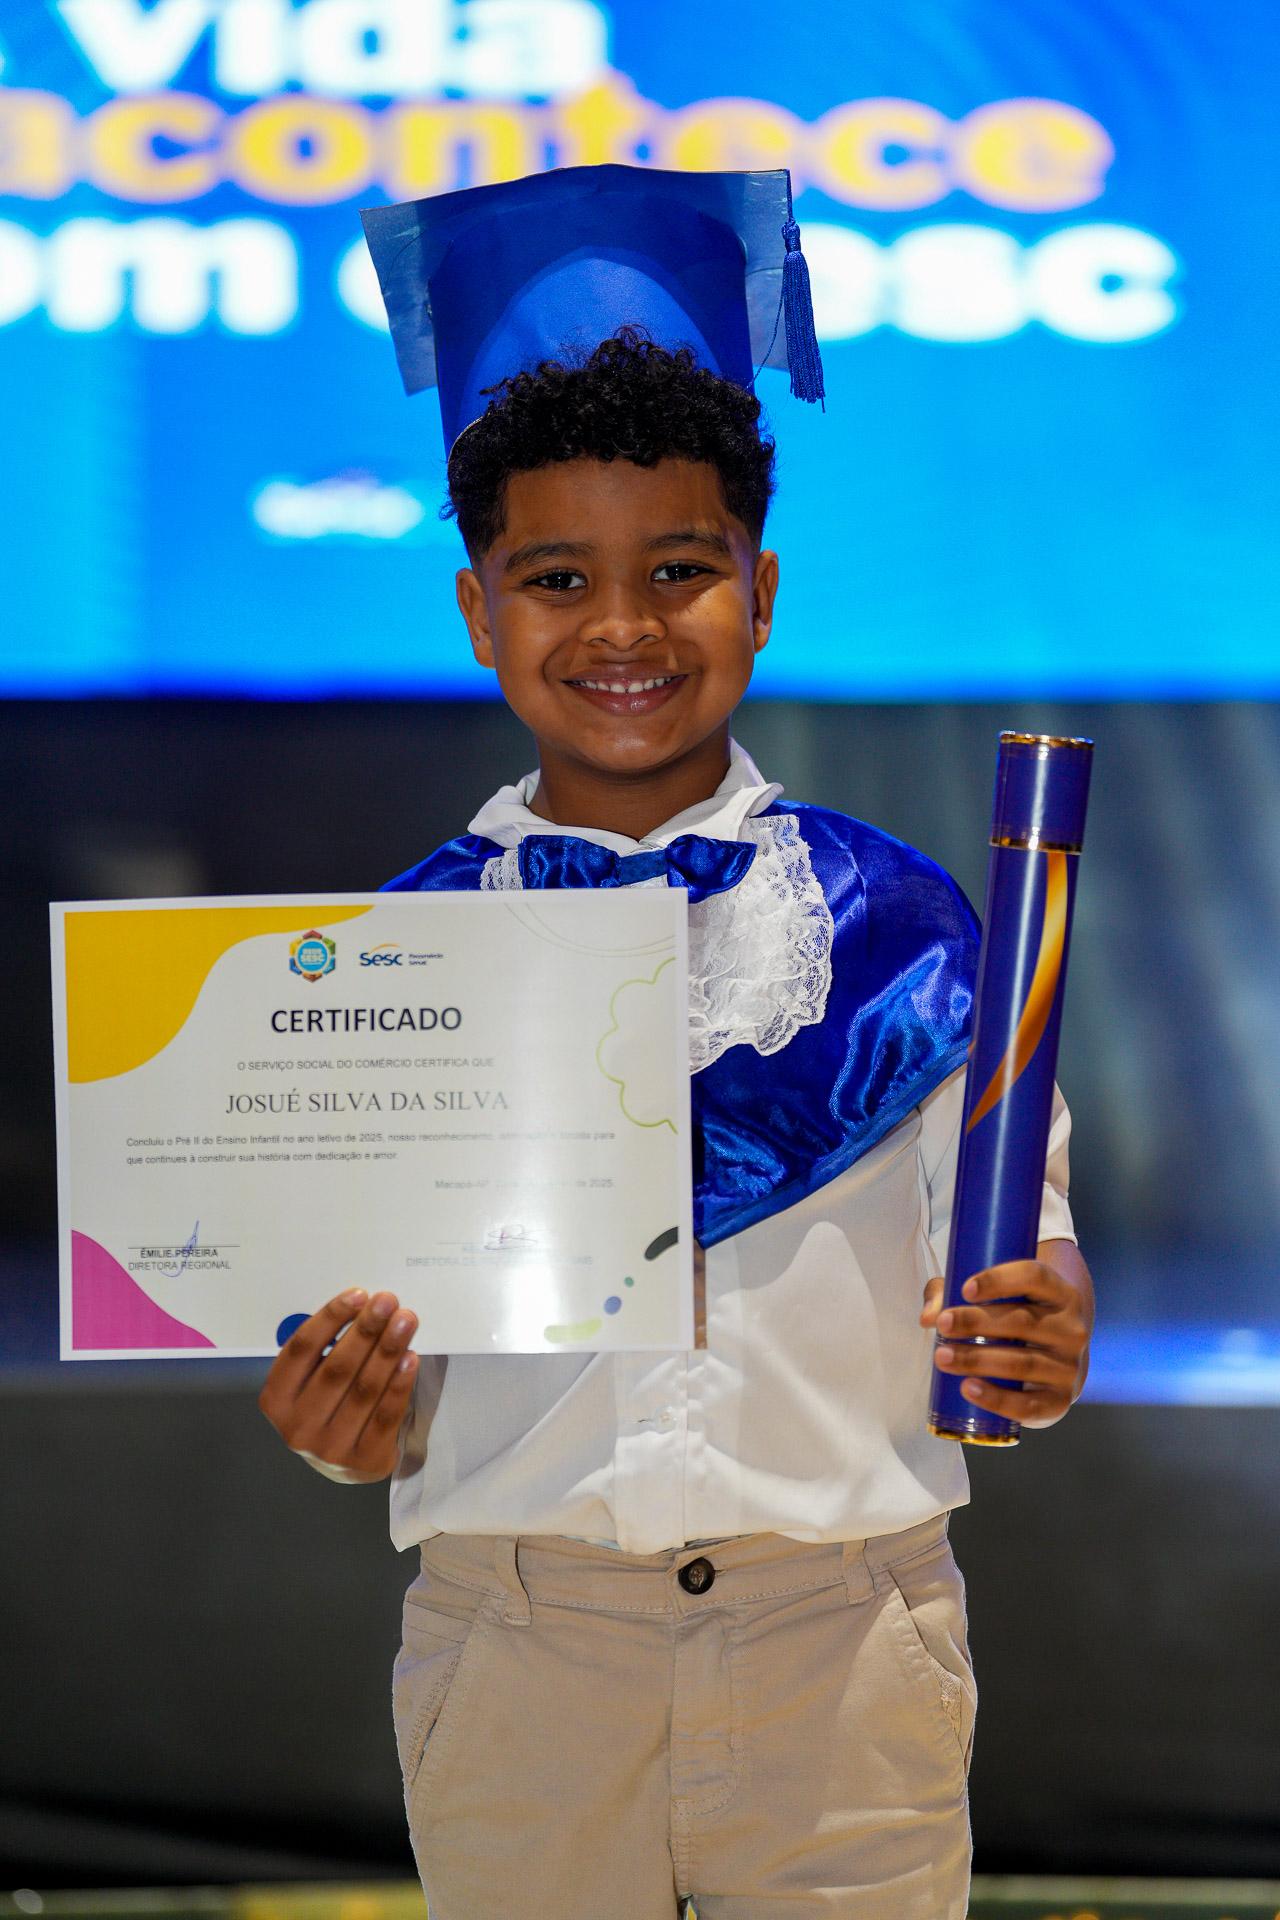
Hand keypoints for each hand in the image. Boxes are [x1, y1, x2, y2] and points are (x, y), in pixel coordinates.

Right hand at [258, 1288, 418, 1482]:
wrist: (343, 1462)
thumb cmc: (326, 1407)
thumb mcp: (308, 1383)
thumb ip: (322, 1351)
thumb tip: (360, 1306)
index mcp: (276, 1400)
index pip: (302, 1350)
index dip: (330, 1319)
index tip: (357, 1294)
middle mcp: (298, 1427)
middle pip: (337, 1368)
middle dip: (366, 1330)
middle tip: (387, 1301)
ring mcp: (330, 1448)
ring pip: (365, 1389)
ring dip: (388, 1350)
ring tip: (405, 1320)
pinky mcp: (364, 1460)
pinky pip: (386, 1414)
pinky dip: (400, 1383)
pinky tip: (410, 1357)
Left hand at [919, 1256, 1090, 1428]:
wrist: (1057, 1365)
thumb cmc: (1017, 1322)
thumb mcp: (997, 1300)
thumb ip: (954, 1297)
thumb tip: (927, 1317)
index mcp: (1060, 1294)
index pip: (1035, 1276)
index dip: (1000, 1280)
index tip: (964, 1288)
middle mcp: (1072, 1329)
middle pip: (1023, 1321)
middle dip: (977, 1322)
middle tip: (942, 1325)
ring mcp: (1069, 1368)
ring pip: (1022, 1363)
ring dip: (978, 1360)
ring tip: (942, 1357)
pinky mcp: (1060, 1401)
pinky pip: (1029, 1405)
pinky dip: (996, 1399)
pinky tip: (968, 1389)